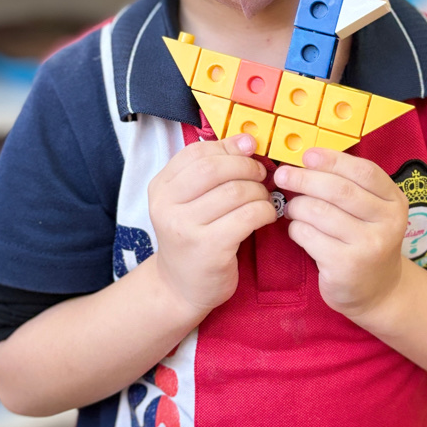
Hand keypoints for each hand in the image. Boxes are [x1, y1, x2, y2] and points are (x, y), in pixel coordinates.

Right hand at [149, 134, 276, 316]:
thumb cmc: (194, 236)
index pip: (197, 153)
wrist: (181, 287)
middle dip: (247, 167)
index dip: (229, 147)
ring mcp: (185, 228)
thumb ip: (214, 168)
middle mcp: (167, 206)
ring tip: (263, 198)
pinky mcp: (209, 248)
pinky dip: (265, 211)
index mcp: (161, 187)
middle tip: (261, 174)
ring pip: (235, 191)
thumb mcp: (192, 200)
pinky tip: (266, 216)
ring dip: (259, 191)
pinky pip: (247, 216)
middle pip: (215, 168)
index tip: (250, 149)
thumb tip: (246, 140)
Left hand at [276, 148, 408, 321]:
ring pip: (319, 212)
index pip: (364, 171)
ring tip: (292, 208)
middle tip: (283, 175)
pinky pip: (309, 235)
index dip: (333, 160)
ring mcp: (369, 246)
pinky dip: (296, 229)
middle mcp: (388, 223)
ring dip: (297, 206)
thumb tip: (307, 159)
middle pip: (339, 190)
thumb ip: (349, 185)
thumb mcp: (371, 211)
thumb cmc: (365, 240)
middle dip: (305, 179)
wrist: (378, 291)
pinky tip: (299, 230)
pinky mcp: (346, 266)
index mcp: (394, 202)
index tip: (307, 155)